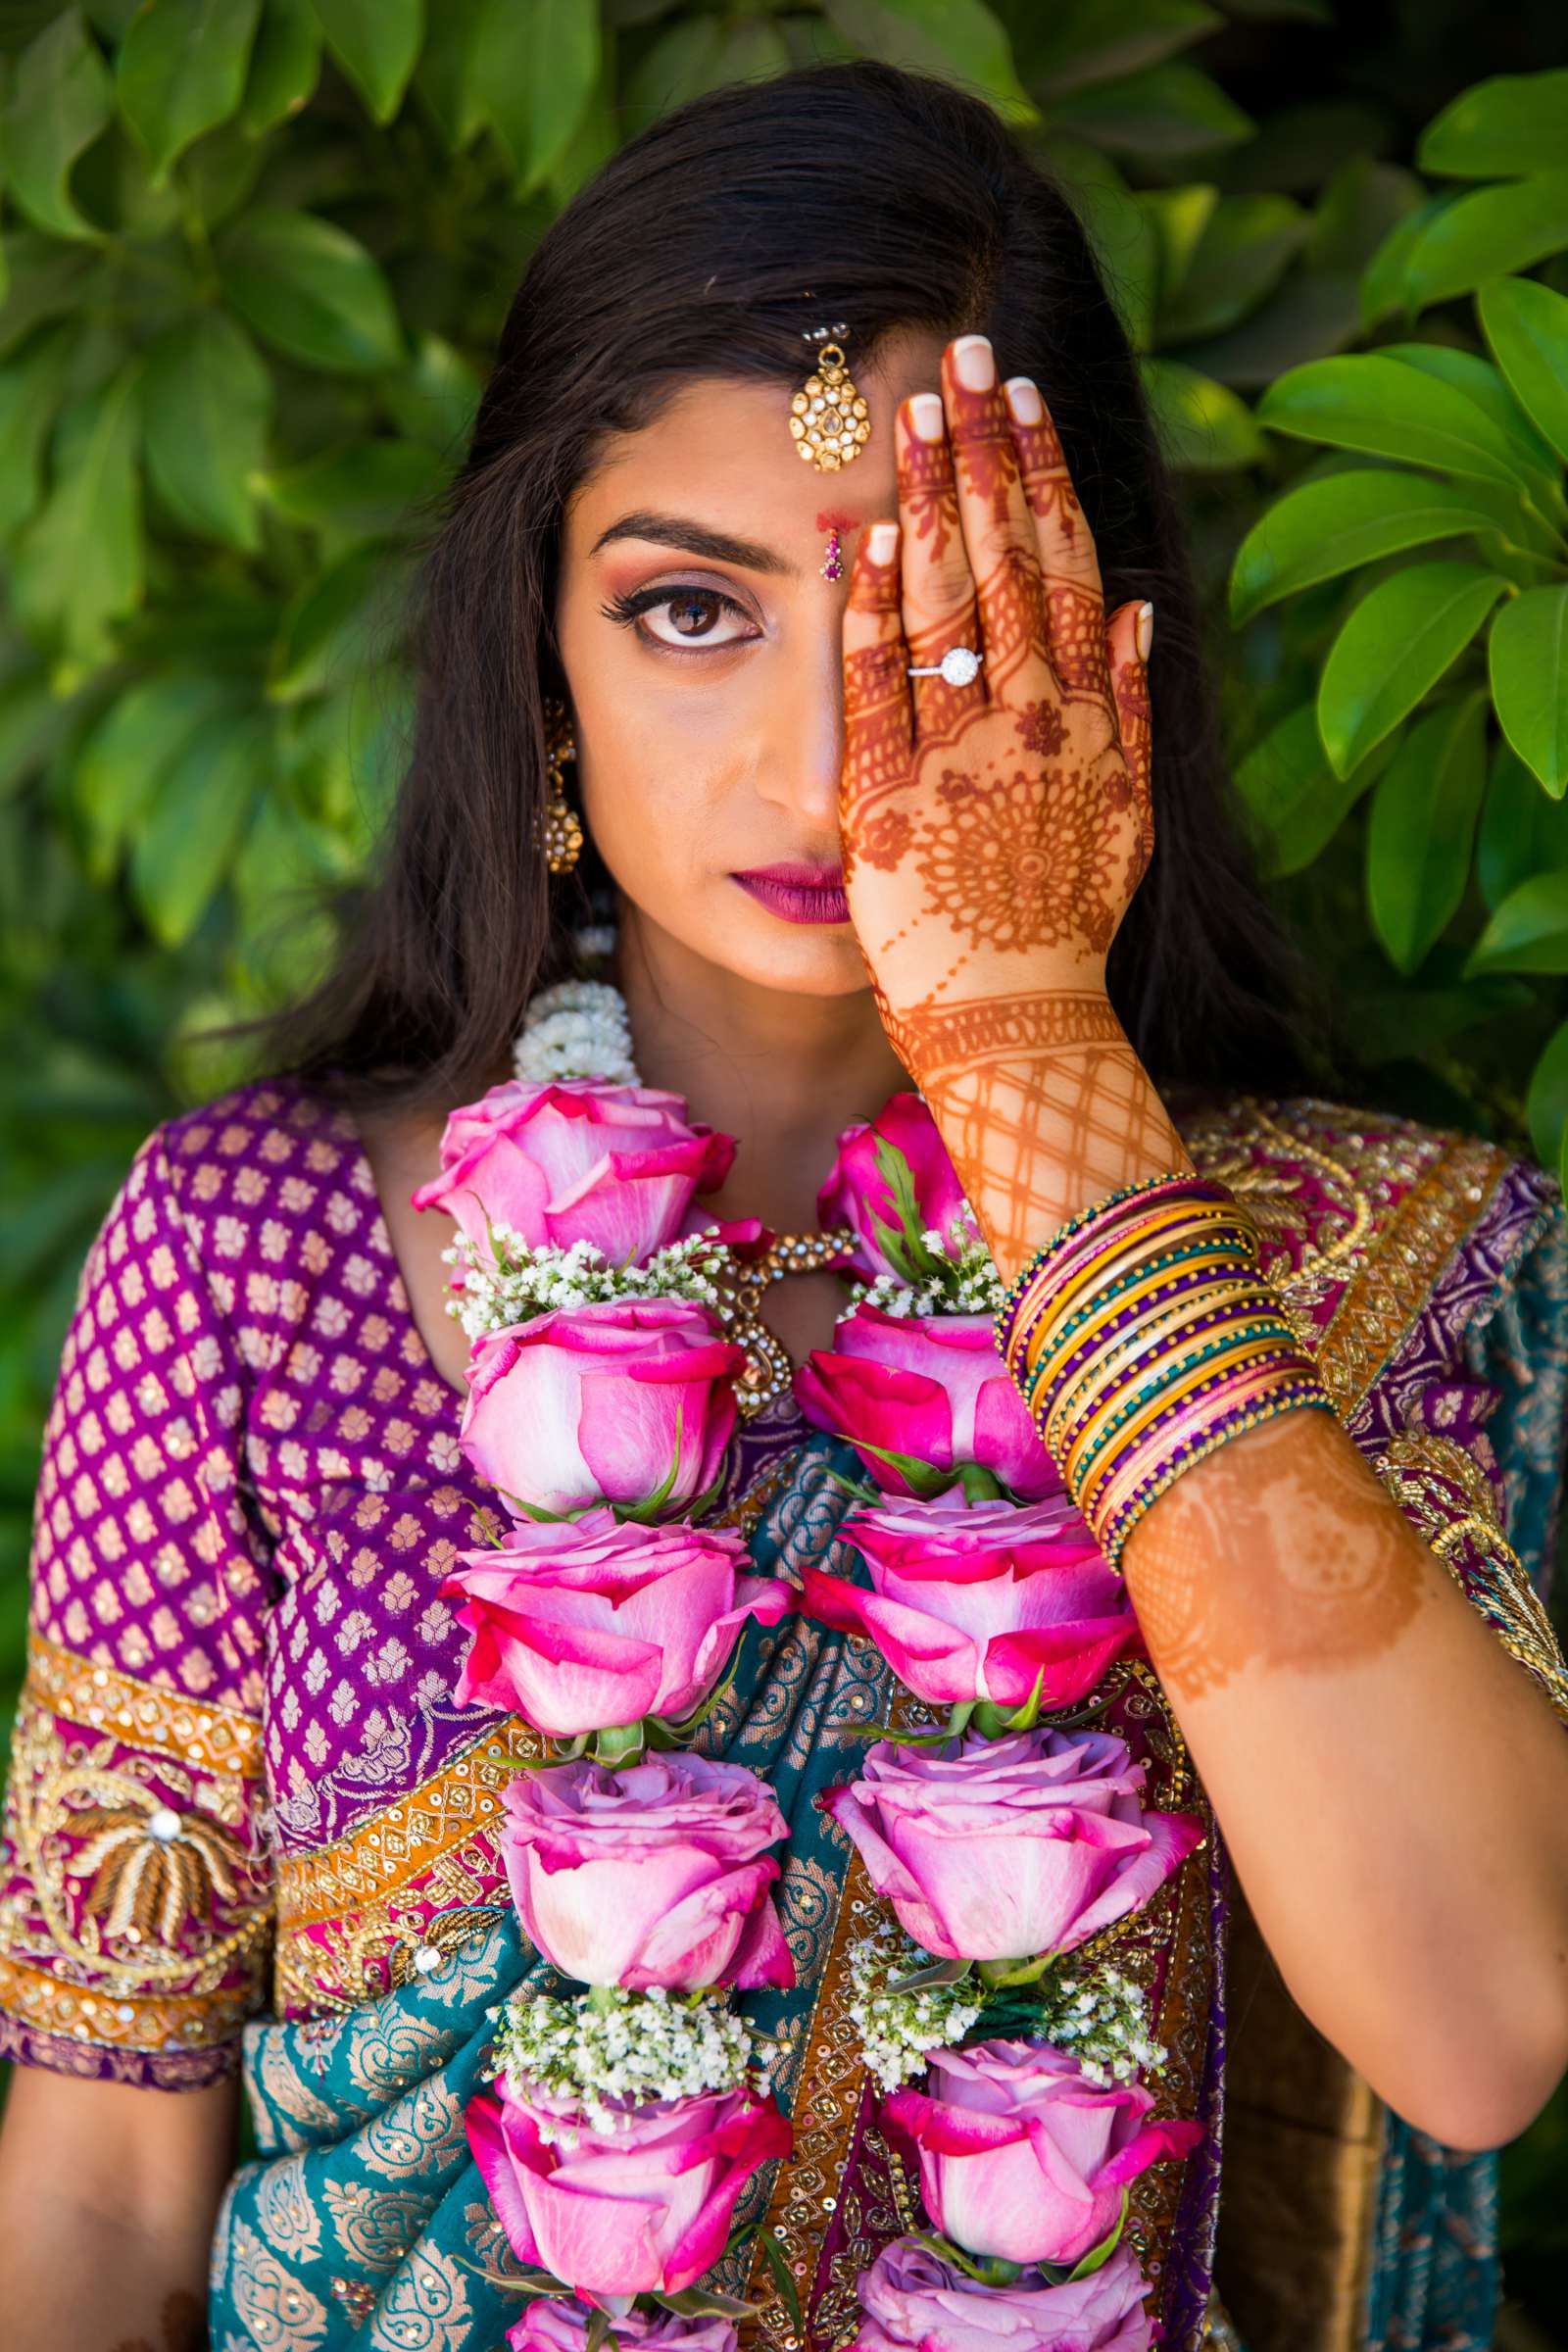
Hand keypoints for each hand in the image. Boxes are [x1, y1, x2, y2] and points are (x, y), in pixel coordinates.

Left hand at [838, 334, 1181, 1268]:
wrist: (1020, 1031)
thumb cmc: (1066, 934)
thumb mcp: (1127, 821)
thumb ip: (1135, 711)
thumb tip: (1145, 606)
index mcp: (1089, 722)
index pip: (1070, 568)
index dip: (1046, 475)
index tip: (1025, 396)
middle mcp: (1034, 726)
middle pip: (1012, 561)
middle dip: (987, 449)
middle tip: (965, 347)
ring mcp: (962, 762)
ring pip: (951, 605)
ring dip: (935, 496)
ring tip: (917, 403)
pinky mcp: (892, 806)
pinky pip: (882, 691)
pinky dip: (876, 611)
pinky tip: (867, 531)